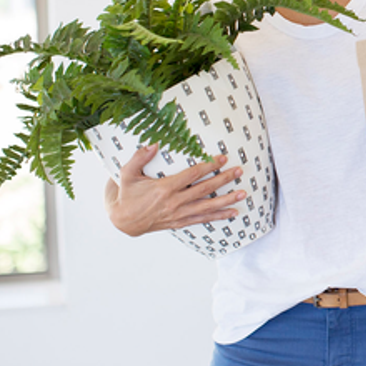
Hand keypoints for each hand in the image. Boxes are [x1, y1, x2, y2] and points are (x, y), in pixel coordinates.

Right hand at [104, 145, 245, 236]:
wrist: (122, 221)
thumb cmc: (126, 195)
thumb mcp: (127, 174)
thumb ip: (139, 158)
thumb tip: (154, 143)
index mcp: (164, 188)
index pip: (192, 175)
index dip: (209, 166)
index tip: (222, 159)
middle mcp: (174, 202)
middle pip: (205, 190)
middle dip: (224, 179)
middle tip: (239, 171)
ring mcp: (178, 214)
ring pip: (207, 207)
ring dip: (227, 200)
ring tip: (243, 193)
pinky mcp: (179, 222)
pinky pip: (203, 220)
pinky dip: (219, 217)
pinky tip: (232, 213)